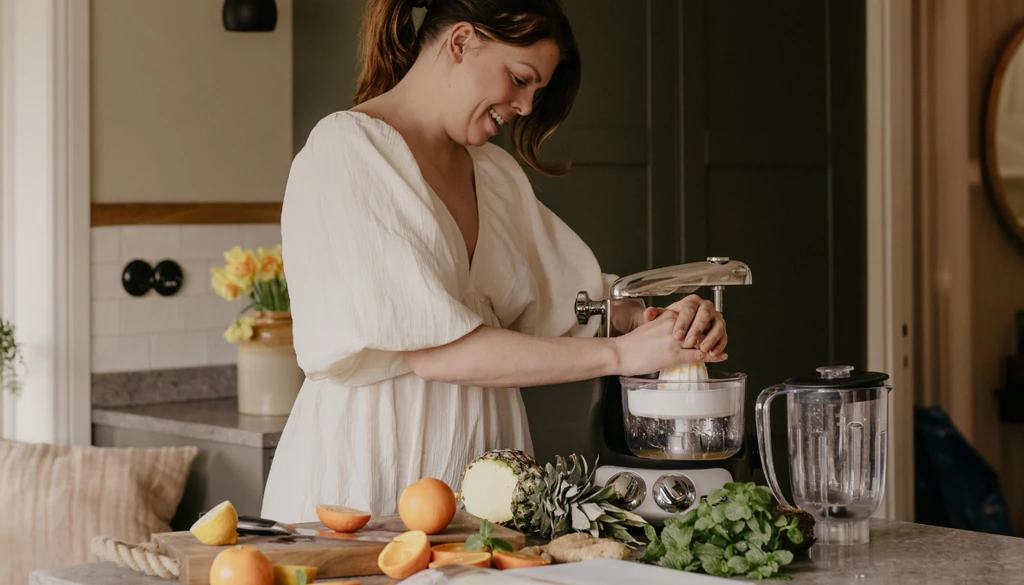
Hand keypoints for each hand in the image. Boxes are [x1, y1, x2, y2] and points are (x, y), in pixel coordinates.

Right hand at [613, 310, 727, 376]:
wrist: (620, 352)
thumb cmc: (632, 343)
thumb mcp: (649, 325)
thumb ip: (664, 323)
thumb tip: (676, 329)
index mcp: (668, 316)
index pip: (693, 318)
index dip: (704, 324)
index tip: (711, 327)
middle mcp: (674, 325)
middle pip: (701, 327)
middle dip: (711, 334)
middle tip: (718, 339)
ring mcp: (675, 340)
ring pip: (702, 341)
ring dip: (714, 345)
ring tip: (721, 348)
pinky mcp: (674, 354)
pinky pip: (699, 355)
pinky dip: (712, 356)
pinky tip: (719, 356)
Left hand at [642, 295, 727, 357]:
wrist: (681, 329)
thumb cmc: (672, 323)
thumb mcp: (662, 318)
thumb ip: (654, 314)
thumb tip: (648, 314)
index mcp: (691, 302)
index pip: (688, 308)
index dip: (683, 322)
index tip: (677, 334)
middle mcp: (705, 307)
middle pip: (704, 315)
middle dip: (696, 329)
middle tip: (689, 342)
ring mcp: (715, 318)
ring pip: (717, 325)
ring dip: (711, 337)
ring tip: (703, 348)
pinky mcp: (721, 330)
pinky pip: (723, 336)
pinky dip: (719, 345)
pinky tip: (713, 353)